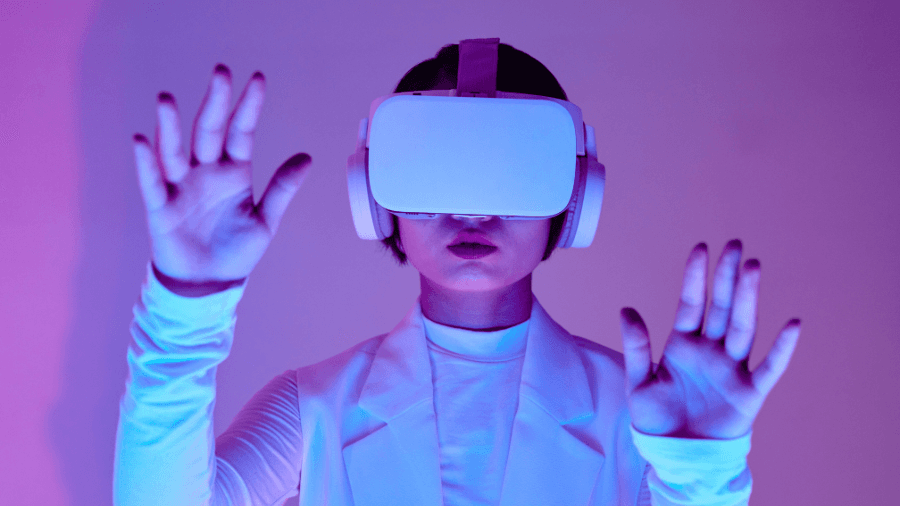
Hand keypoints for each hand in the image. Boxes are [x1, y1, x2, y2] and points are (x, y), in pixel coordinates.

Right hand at [133, 64, 311, 293]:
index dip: (248, 107)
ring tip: (167, 100)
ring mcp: (182, 187)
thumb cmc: (236, 251)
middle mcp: (206, 172)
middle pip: (209, 131)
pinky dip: (146, 163)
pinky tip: (142, 141)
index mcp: (234, 173)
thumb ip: (282, 188)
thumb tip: (307, 157)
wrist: (208, 284)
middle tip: (221, 72)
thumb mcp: (265, 219)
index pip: (241, 132)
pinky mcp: (162, 207)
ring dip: (171, 126)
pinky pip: (153, 182)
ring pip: (175, 150)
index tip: (257, 79)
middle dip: (215, 102)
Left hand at [620, 240, 800, 439]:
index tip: (701, 248)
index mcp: (683, 345)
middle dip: (727, 277)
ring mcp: (731, 369)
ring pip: (742, 327)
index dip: (696, 277)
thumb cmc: (656, 420)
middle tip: (735, 246)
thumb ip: (637, 346)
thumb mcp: (639, 382)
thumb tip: (626, 309)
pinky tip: (792, 325)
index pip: (691, 303)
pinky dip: (782, 349)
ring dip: (748, 299)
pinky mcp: (749, 393)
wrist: (677, 456)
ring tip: (754, 268)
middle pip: (721, 307)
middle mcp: (710, 351)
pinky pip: (769, 368)